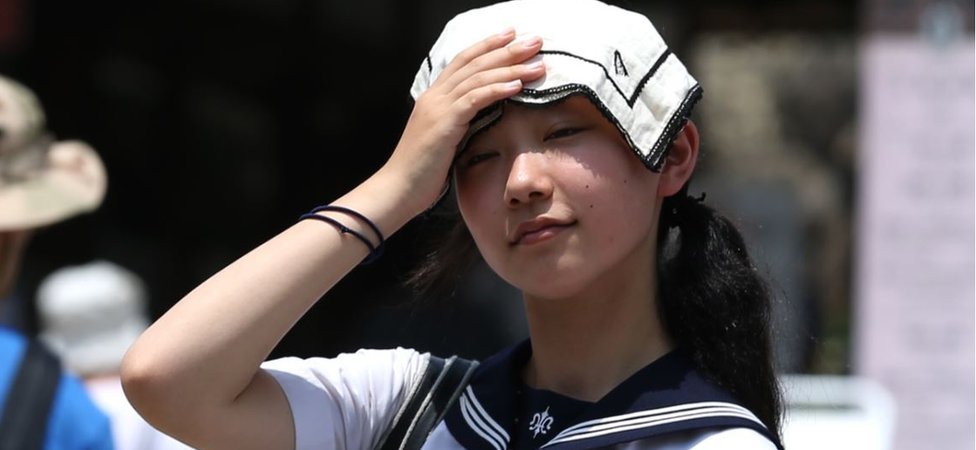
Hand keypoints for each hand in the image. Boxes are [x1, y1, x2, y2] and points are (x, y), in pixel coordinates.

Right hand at [380, 29, 545, 214]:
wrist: (398, 188)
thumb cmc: (421, 172)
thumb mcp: (442, 139)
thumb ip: (458, 122)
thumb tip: (482, 117)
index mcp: (433, 97)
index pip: (463, 61)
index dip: (487, 46)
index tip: (511, 36)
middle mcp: (434, 96)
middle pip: (474, 63)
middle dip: (506, 50)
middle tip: (534, 41)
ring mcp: (438, 108)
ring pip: (477, 77)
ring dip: (509, 68)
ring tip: (536, 65)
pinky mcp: (444, 123)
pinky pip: (474, 99)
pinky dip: (497, 89)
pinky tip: (517, 85)